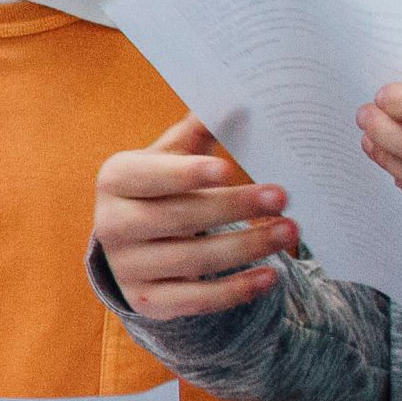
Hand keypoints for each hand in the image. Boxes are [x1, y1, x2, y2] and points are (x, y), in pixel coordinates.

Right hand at [94, 118, 298, 319]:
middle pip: (178, 218)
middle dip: (234, 208)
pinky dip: (235, 290)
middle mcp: (112, 224)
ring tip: (289, 232)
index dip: (187, 174)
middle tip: (282, 198)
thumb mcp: (169, 157)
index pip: (150, 176)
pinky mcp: (146, 300)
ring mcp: (127, 266)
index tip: (229, 169)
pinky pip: (194, 299)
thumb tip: (235, 100)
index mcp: (116, 179)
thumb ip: (197, 133)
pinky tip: (269, 275)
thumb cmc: (161, 188)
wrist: (131, 243)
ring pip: (191, 260)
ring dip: (246, 247)